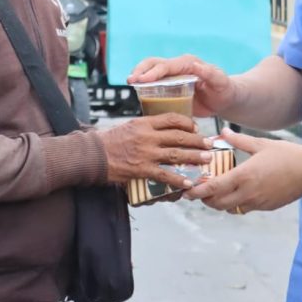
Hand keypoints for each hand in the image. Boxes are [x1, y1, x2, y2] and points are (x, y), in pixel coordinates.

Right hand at [98, 112, 213, 190]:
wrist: (92, 155)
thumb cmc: (109, 141)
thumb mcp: (129, 126)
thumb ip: (147, 127)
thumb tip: (163, 129)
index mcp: (145, 123)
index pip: (172, 118)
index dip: (188, 123)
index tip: (196, 128)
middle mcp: (148, 136)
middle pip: (179, 136)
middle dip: (197, 140)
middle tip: (209, 144)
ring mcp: (146, 153)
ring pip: (176, 154)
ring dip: (194, 157)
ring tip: (206, 159)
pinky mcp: (141, 169)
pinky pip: (164, 175)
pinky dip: (178, 180)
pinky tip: (188, 183)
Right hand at [128, 54, 236, 117]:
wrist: (225, 98)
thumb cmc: (225, 89)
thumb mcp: (220, 82)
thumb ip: (209, 73)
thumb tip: (195, 65)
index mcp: (188, 64)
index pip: (167, 66)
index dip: (153, 72)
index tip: (142, 79)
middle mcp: (179, 67)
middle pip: (155, 64)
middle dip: (141, 70)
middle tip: (131, 80)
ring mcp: (173, 77)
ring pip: (152, 71)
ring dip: (140, 75)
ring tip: (130, 83)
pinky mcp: (170, 87)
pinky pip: (154, 84)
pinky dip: (144, 86)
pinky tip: (137, 93)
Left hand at [186, 128, 301, 213]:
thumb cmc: (288, 155)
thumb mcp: (261, 144)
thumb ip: (239, 140)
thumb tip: (223, 132)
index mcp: (244, 176)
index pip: (213, 189)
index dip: (197, 192)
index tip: (187, 191)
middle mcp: (247, 192)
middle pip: (217, 204)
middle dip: (205, 200)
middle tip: (200, 191)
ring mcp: (257, 202)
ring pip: (230, 208)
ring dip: (221, 202)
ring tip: (219, 191)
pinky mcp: (266, 207)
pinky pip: (245, 208)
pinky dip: (237, 202)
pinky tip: (239, 191)